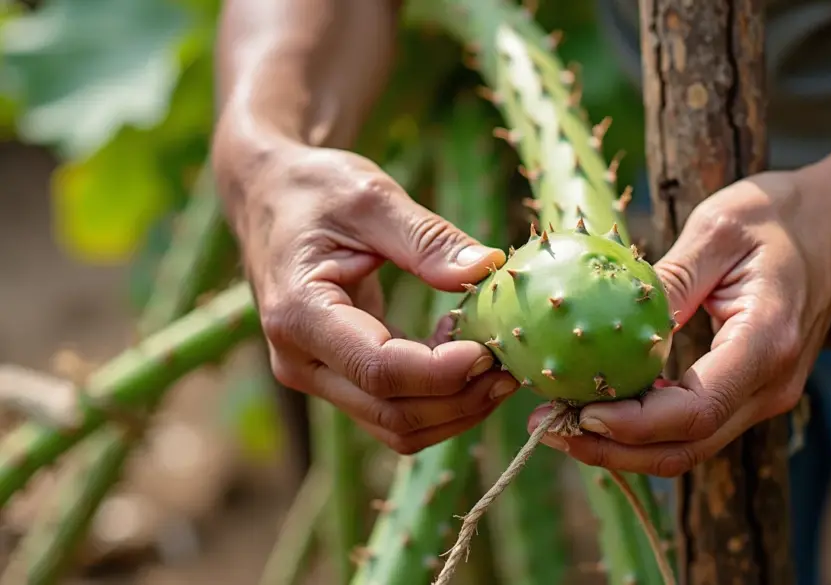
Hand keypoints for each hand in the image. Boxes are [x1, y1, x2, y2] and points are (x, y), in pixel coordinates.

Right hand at [214, 137, 519, 454]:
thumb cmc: (315, 189)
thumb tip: (487, 269)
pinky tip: (467, 358)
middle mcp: (300, 360)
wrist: (269, 197)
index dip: (442, 372)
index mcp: (299, 313)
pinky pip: (393, 411)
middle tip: (513, 366)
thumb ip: (428, 238)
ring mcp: (316, 376)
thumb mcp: (372, 196)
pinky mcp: (336, 378)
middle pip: (391, 411)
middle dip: (460, 399)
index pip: (379, 369)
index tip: (491, 349)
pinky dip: (439, 400)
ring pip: (395, 425)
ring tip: (500, 368)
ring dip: (455, 410)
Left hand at [527, 171, 830, 475]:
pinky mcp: (749, 391)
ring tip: (560, 424)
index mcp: (767, 342)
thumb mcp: (718, 227)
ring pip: (689, 446)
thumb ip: (669, 279)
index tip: (576, 414)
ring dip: (624, 446)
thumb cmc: (779, 214)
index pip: (695, 411)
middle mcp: (772, 384)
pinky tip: (599, 407)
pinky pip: (693, 425)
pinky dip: (644, 428)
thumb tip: (608, 322)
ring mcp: (765, 394)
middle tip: (548, 429)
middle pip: (687, 447)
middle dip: (614, 449)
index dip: (632, 424)